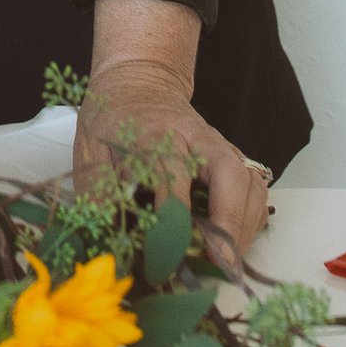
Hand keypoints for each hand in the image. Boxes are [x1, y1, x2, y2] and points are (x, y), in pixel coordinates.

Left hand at [73, 66, 272, 267]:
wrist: (139, 84)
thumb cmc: (113, 121)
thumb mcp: (90, 150)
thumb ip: (97, 193)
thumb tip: (106, 241)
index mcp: (154, 133)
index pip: (171, 172)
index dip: (174, 214)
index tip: (170, 251)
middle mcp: (195, 137)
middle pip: (226, 172)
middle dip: (228, 221)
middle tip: (219, 262)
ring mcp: (219, 146)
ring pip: (249, 180)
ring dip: (244, 225)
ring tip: (226, 262)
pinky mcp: (231, 158)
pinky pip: (255, 189)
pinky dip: (251, 219)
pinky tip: (233, 242)